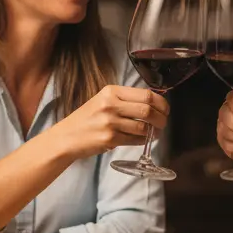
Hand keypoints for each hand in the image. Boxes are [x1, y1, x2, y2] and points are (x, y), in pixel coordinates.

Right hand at [53, 85, 168, 160]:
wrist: (66, 137)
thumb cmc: (87, 119)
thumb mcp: (103, 101)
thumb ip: (125, 100)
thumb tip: (153, 103)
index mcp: (111, 91)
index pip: (146, 94)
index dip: (162, 103)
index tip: (165, 109)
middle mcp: (110, 105)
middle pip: (148, 110)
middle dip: (161, 118)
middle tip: (163, 122)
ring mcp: (110, 122)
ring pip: (144, 127)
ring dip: (154, 131)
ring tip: (154, 133)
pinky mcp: (109, 139)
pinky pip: (135, 140)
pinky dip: (144, 140)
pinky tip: (144, 139)